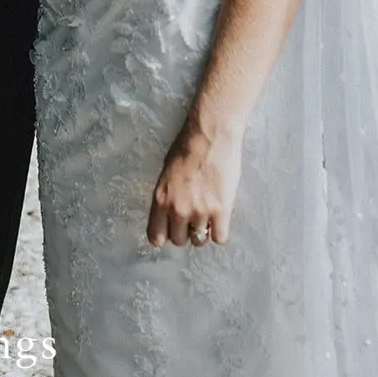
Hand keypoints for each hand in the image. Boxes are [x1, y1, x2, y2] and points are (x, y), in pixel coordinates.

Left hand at [147, 119, 243, 248]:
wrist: (211, 135)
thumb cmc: (187, 147)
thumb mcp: (166, 172)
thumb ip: (167, 196)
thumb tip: (171, 212)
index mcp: (161, 199)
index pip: (156, 236)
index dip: (165, 235)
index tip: (171, 229)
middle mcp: (178, 210)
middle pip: (179, 241)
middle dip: (185, 231)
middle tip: (193, 217)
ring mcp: (200, 212)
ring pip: (199, 241)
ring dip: (203, 230)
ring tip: (208, 214)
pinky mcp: (222, 211)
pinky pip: (219, 238)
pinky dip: (220, 231)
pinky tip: (220, 217)